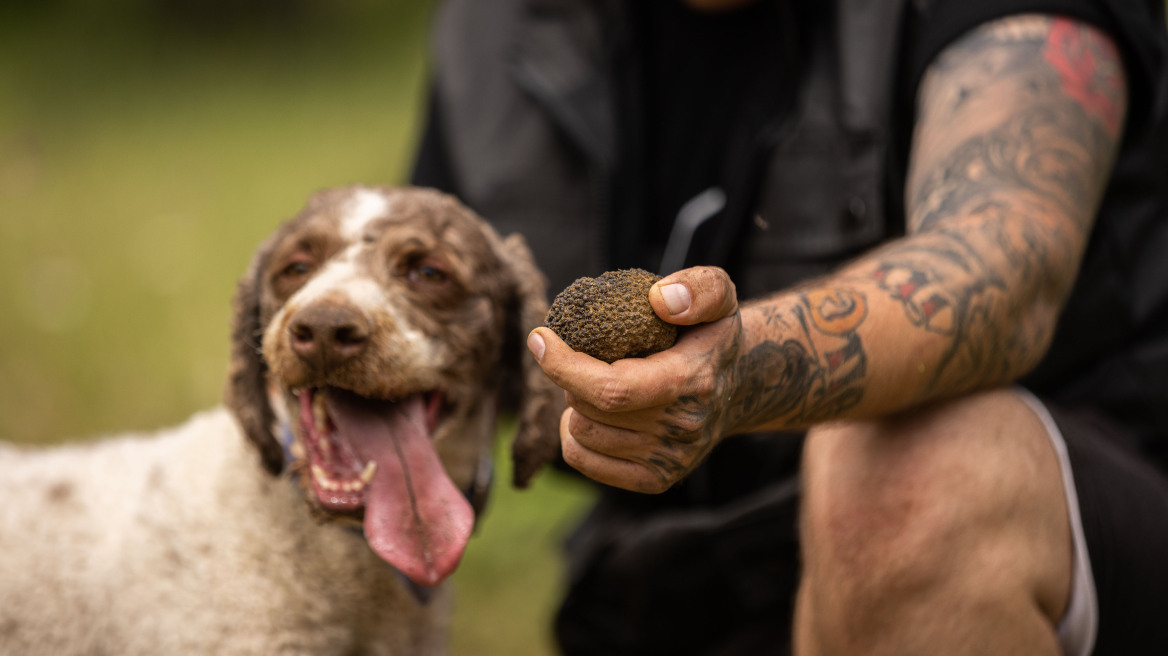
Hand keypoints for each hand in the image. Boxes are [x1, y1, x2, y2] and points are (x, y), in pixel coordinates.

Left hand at [527, 267, 740, 492]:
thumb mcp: (720, 294)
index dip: (565, 366)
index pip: (613, 389)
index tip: (540, 337)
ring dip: (574, 405)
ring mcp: (670, 459)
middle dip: (572, 376)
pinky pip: (584, 460)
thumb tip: (660, 300)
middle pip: (589, 408)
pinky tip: (590, 413)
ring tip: (592, 383)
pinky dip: (574, 435)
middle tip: (585, 356)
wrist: (741, 387)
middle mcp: (682, 427)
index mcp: (691, 380)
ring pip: (581, 433)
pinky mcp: (656, 479)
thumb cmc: (712, 334)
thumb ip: (699, 288)